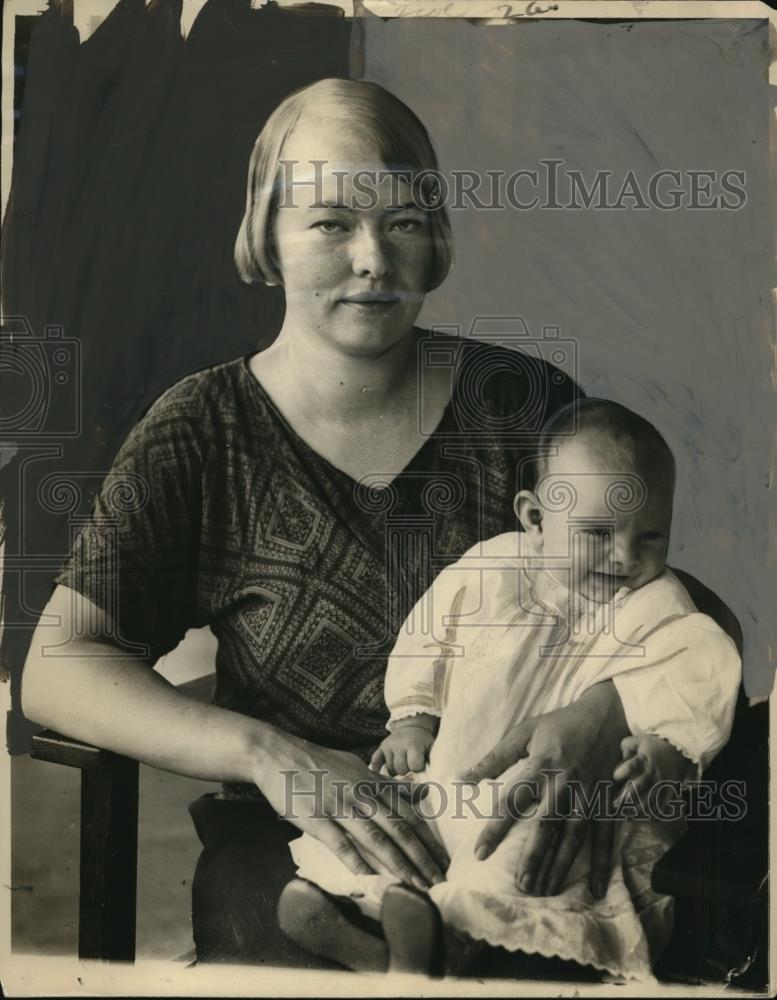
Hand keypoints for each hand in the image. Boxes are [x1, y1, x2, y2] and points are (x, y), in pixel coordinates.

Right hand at [250, 727, 448, 888]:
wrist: (279, 754)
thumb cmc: (319, 763)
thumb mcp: (357, 766)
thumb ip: (387, 784)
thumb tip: (418, 793)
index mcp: (372, 784)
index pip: (409, 815)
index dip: (429, 840)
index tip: (445, 861)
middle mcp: (361, 795)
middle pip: (399, 829)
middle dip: (422, 858)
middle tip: (440, 881)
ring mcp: (340, 806)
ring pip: (376, 838)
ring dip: (399, 865)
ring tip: (416, 887)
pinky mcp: (317, 818)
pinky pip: (340, 843)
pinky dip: (356, 861)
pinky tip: (370, 879)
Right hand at [370, 715, 435, 774]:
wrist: (411, 727)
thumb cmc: (423, 741)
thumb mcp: (431, 747)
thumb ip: (431, 761)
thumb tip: (433, 778)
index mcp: (414, 744)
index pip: (414, 765)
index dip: (417, 769)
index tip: (420, 767)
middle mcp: (399, 745)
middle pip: (400, 768)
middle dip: (406, 772)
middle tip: (410, 768)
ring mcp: (389, 746)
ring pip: (389, 768)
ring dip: (396, 771)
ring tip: (402, 766)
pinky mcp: (381, 747)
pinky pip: (375, 761)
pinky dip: (378, 768)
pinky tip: (383, 772)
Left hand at [461, 681, 627, 898]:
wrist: (604, 713)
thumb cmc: (558, 724)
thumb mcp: (523, 733)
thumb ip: (494, 759)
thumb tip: (462, 778)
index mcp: (541, 765)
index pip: (513, 802)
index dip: (495, 828)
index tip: (480, 853)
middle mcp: (565, 783)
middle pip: (546, 825)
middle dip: (533, 857)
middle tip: (521, 885)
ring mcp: (589, 794)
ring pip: (574, 836)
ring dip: (561, 865)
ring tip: (546, 890)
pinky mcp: (607, 801)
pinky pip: (605, 835)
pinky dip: (602, 863)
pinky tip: (594, 888)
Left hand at [613, 734, 693, 809]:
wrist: (680, 748)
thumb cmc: (656, 745)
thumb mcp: (640, 740)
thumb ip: (627, 746)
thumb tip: (621, 756)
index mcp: (644, 759)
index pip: (633, 765)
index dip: (624, 770)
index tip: (615, 777)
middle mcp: (653, 771)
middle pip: (639, 786)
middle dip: (627, 798)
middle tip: (616, 806)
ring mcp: (663, 781)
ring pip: (650, 799)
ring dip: (639, 809)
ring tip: (627, 816)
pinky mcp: (671, 788)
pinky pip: (665, 803)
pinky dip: (657, 812)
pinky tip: (647, 819)